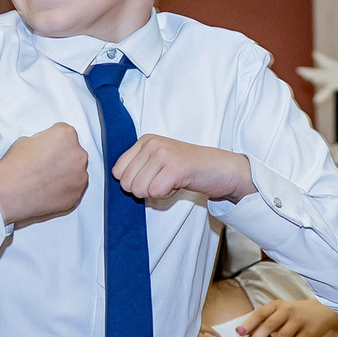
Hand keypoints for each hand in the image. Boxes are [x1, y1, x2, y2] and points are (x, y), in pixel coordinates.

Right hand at [0, 122, 89, 226]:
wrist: (11, 192)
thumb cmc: (16, 166)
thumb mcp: (27, 140)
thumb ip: (44, 142)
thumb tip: (47, 148)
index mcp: (66, 135)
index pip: (66, 135)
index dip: (54, 143)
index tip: (47, 150)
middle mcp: (78, 154)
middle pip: (74, 154)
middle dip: (63, 159)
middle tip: (46, 166)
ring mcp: (80, 176)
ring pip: (77, 173)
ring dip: (66, 175)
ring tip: (46, 181)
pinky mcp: (77, 195)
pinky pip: (74, 191)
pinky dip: (65, 191)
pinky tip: (49, 191)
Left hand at [111, 135, 253, 205]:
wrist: (220, 169)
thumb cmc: (188, 169)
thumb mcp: (158, 162)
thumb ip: (138, 168)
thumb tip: (120, 183)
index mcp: (144, 141)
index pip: (117, 171)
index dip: (134, 183)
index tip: (154, 177)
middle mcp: (151, 143)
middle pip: (126, 183)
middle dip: (145, 190)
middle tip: (165, 180)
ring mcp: (163, 153)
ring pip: (139, 189)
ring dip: (156, 193)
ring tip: (171, 181)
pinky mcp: (174, 167)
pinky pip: (155, 193)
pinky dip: (166, 195)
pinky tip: (178, 184)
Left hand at [239, 298, 337, 336]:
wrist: (324, 310)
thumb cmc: (296, 313)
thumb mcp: (280, 312)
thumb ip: (264, 321)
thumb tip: (243, 333)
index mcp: (277, 305)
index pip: (261, 313)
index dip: (250, 323)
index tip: (240, 333)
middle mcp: (287, 311)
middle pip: (270, 325)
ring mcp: (299, 321)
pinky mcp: (308, 332)